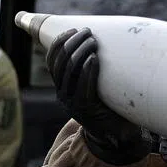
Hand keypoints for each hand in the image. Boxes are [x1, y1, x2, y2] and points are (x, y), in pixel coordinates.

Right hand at [46, 28, 147, 164]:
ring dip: (81, 52)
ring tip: (93, 41)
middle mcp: (63, 95)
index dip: (59, 43)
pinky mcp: (86, 109)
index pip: (52, 61)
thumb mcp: (93, 87)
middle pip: (60, 63)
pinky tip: (95, 59)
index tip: (72, 29)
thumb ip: (88, 71)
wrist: (114, 136)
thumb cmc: (107, 107)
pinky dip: (88, 70)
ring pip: (70, 72)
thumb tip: (94, 42)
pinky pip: (83, 86)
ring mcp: (73, 103)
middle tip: (88, 32)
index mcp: (62, 87)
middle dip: (72, 43)